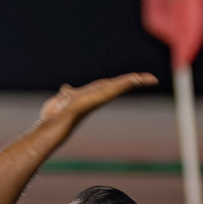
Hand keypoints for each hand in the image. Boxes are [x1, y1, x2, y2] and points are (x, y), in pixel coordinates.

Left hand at [38, 72, 157, 126]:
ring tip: (149, 79)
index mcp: (92, 94)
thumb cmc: (56, 116)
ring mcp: (97, 99)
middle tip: (152, 79)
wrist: (51, 126)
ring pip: (119, 87)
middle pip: (119, 85)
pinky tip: (134, 80)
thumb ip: (67, 93)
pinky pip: (111, 90)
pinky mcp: (95, 100)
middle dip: (136, 81)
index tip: (138, 77)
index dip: (125, 81)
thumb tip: (66, 88)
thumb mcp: (63, 98)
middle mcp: (97, 97)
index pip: (112, 85)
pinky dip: (123, 85)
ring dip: (134, 82)